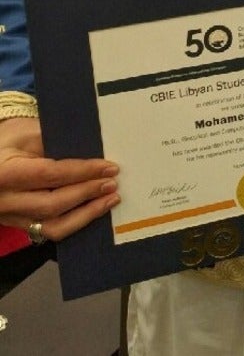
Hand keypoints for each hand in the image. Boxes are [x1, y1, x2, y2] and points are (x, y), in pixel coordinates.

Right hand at [0, 118, 119, 241]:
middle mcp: (5, 200)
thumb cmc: (10, 141)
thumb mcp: (28, 133)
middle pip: (51, 204)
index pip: (50, 175)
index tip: (109, 167)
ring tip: (111, 199)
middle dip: (87, 193)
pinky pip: (49, 231)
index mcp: (5, 173)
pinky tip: (94, 210)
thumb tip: (92, 149)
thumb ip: (55, 142)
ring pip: (51, 226)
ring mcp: (11, 217)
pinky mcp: (19, 225)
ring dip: (86, 214)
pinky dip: (75, 222)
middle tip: (113, 183)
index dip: (82, 172)